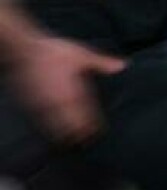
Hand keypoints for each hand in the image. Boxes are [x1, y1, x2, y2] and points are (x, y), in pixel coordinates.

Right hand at [8, 35, 125, 143]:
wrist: (23, 50)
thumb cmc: (53, 51)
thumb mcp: (81, 55)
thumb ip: (101, 63)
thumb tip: (122, 66)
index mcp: (73, 93)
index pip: (86, 118)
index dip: (92, 128)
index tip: (99, 132)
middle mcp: (58, 104)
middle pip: (71, 129)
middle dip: (79, 135)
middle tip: (88, 138)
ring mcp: (43, 107)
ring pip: (56, 130)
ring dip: (65, 135)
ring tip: (73, 139)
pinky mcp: (31, 105)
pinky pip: (42, 123)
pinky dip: (50, 128)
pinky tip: (55, 129)